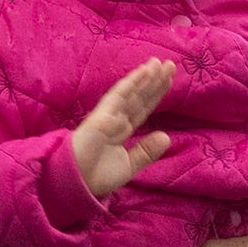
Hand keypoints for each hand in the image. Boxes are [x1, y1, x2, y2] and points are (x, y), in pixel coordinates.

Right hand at [71, 57, 176, 199]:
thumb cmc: (96, 176)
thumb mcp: (128, 165)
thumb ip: (146, 151)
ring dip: (145, 77)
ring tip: (160, 63)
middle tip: (170, 64)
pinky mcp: (101, 115)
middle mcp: (116, 119)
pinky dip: (131, 83)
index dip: (155, 94)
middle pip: (139, 97)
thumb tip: (166, 137)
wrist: (76, 184)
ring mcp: (108, 115)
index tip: (168, 80)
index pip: (142, 108)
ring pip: (131, 93)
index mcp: (122, 129)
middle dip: (154, 81)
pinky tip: (144, 72)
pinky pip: (118, 96)